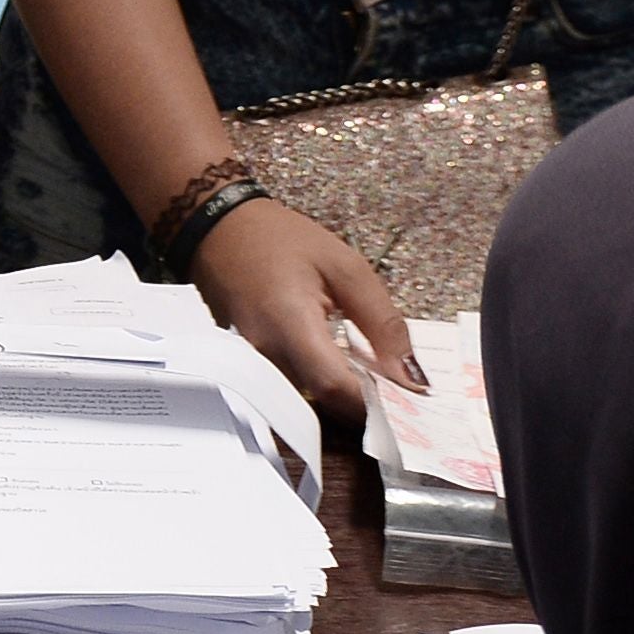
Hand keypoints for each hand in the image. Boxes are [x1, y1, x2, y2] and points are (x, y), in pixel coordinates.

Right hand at [189, 198, 412, 426]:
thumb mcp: (346, 266)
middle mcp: (265, 355)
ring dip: (348, 393)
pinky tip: (350, 367)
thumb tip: (411, 374)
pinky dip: (327, 382)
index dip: (377, 403)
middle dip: (368, 403)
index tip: (413, 403)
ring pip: (312, 398)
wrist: (220, 230)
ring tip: (382, 377)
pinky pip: (297, 385)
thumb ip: (382, 321)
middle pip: (325, 401)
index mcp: (289, 325)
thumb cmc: (281, 239)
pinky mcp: (252, 366)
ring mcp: (255, 365)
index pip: (336, 387)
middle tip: (406, 391)